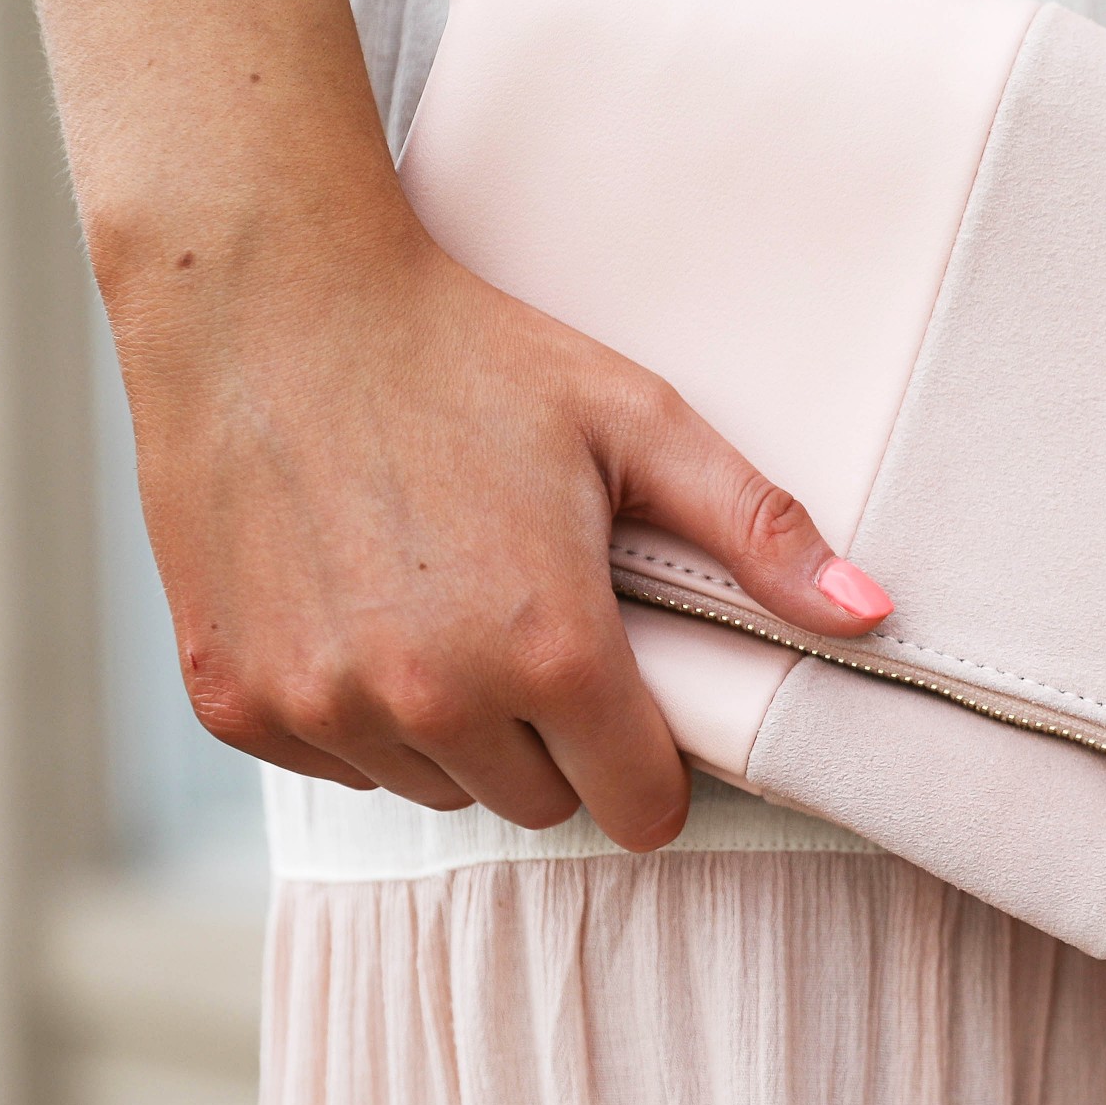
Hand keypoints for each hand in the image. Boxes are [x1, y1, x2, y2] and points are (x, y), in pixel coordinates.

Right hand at [108, 203, 891, 850]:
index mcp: (548, 651)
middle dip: (555, 736)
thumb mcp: (635, 421)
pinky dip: (355, 710)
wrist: (266, 296)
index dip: (652, 759)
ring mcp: (322, 708)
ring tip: (444, 597)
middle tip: (533, 616)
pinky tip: (357, 602)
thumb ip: (759, 532)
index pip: (639, 808)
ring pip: (434, 785)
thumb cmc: (467, 351)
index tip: (637, 695)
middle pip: (538, 802)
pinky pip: (333, 762)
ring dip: (454, 727)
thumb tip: (873, 617)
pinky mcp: (232, 702)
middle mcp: (431, 701)